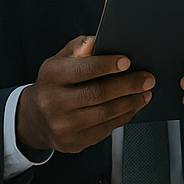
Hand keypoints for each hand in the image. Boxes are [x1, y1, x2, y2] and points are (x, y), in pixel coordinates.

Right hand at [15, 35, 152, 154]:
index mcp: (51, 76)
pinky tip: (133, 106)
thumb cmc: (56, 83)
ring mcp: (63, 125)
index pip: (82, 70)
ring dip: (131, 102)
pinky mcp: (74, 142)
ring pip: (105, 113)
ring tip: (144, 92)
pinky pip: (106, 129)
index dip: (107, 65)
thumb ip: (80, 48)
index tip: (127, 61)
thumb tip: (98, 41)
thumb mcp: (61, 60)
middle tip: (147, 79)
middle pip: (98, 93)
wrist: (36, 118)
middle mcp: (54, 102)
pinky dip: (124, 116)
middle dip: (128, 85)